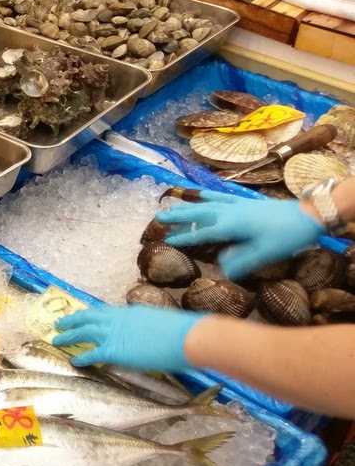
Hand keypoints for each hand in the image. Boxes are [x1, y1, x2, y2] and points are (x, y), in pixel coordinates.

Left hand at [53, 306, 203, 371]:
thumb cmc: (181, 332)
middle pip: (88, 317)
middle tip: (60, 323)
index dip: (91, 315)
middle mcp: (117, 319)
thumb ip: (148, 326)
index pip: (104, 312)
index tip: (83, 316)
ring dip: (69, 335)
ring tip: (57, 338)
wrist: (187, 337)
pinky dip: (81, 356)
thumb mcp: (160, 322)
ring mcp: (114, 333)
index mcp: (130, 312)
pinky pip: (91, 353)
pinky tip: (73, 360)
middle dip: (73, 320)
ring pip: (84, 331)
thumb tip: (147, 334)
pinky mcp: (113, 350)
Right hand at [156, 191, 324, 279]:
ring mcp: (237, 204)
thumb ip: (241, 261)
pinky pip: (221, 196)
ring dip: (188, 205)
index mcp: (230, 226)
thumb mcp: (264, 254)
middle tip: (158, 217)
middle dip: (178, 215)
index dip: (183, 238)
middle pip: (198, 213)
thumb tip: (221, 270)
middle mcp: (229, 212)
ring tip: (172, 205)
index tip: (167, 240)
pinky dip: (209, 195)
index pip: (201, 233)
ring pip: (207, 203)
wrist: (307, 215)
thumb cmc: (285, 236)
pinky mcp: (246, 201)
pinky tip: (203, 194)